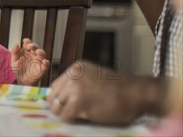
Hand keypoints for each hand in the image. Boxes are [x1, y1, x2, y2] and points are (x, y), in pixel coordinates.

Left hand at [11, 38, 48, 84]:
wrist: (22, 81)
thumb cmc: (18, 70)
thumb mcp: (14, 61)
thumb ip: (14, 53)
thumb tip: (16, 43)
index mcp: (26, 51)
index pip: (28, 43)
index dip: (27, 41)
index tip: (25, 41)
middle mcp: (33, 54)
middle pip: (36, 47)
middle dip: (34, 46)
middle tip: (30, 46)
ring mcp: (39, 60)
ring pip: (42, 54)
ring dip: (40, 52)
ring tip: (37, 52)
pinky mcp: (42, 68)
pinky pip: (46, 64)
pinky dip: (46, 63)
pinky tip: (44, 62)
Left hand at [48, 61, 165, 124]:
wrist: (137, 93)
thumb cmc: (120, 89)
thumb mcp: (94, 78)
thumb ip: (78, 84)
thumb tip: (61, 99)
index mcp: (75, 68)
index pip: (55, 86)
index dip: (60, 98)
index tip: (67, 106)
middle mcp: (72, 76)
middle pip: (52, 97)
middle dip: (60, 107)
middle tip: (73, 113)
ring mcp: (74, 88)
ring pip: (56, 108)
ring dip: (66, 114)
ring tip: (81, 115)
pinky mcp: (79, 103)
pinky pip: (65, 116)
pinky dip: (72, 120)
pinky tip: (85, 118)